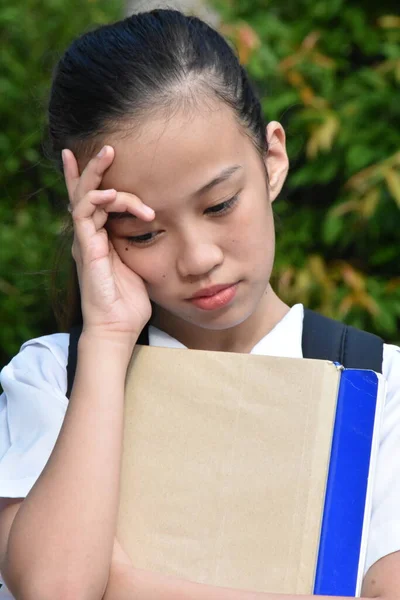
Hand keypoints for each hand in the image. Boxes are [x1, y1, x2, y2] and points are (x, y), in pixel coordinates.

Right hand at [62, 146, 154, 342]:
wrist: (118, 327)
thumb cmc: (130, 301)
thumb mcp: (142, 265)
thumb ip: (144, 244)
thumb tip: (162, 229)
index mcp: (102, 238)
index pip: (95, 201)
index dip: (95, 179)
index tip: (105, 156)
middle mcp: (90, 236)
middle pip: (85, 192)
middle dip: (94, 167)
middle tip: (107, 146)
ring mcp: (86, 241)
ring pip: (84, 196)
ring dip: (98, 175)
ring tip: (110, 155)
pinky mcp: (87, 249)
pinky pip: (85, 215)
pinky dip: (98, 199)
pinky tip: (114, 193)